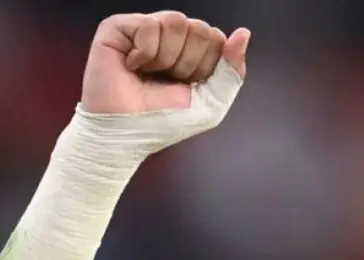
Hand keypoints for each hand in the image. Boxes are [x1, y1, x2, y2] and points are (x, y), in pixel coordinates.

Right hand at [81, 11, 250, 114]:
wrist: (124, 134)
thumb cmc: (163, 122)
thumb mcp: (211, 103)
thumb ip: (231, 71)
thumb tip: (243, 33)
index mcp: (193, 52)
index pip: (217, 39)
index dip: (206, 67)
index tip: (187, 87)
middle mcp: (170, 37)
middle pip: (200, 28)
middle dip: (188, 63)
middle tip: (166, 81)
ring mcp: (146, 29)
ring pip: (176, 21)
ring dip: (166, 58)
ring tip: (149, 74)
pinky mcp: (120, 27)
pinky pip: (149, 24)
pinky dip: (144, 52)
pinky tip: (132, 66)